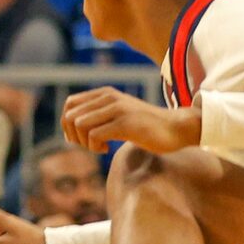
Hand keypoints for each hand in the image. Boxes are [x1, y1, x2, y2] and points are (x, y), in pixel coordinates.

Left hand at [60, 87, 198, 153]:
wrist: (175, 128)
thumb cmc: (146, 126)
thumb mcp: (119, 114)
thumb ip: (98, 115)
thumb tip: (70, 130)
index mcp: (105, 93)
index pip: (69, 104)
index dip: (67, 125)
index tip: (81, 139)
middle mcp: (109, 97)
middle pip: (70, 116)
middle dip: (74, 136)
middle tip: (90, 145)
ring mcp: (117, 109)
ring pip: (79, 125)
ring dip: (85, 142)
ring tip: (101, 147)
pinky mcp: (125, 123)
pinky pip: (95, 135)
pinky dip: (96, 147)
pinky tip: (108, 149)